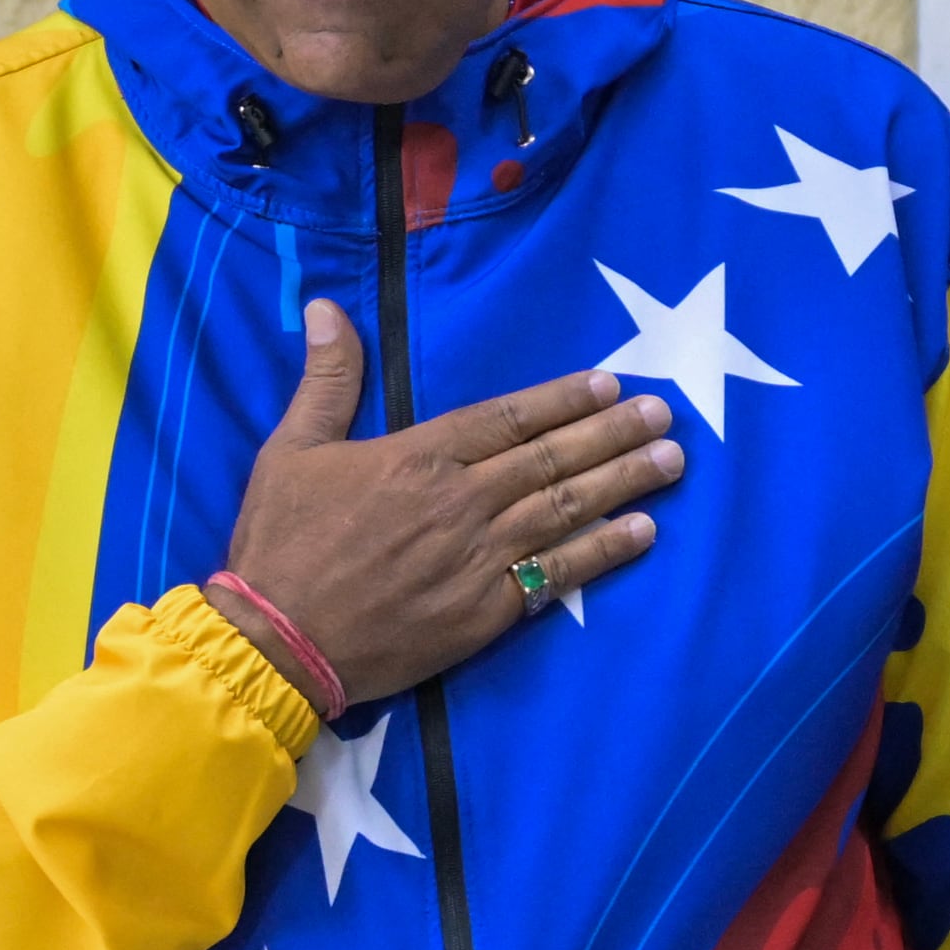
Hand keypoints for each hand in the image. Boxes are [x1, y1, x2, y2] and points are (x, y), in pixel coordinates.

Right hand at [205, 298, 682, 711]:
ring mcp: (478, 558)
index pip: (507, 418)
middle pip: (551, 459)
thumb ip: (327, 379)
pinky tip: (643, 533)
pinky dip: (603, 552)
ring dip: (624, 482)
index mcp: (418, 456)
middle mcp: (461, 501)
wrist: (277, 642)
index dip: (563, 399)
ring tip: (672, 460)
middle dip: (614, 432)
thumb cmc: (281, 542)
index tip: (610, 382)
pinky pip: (556, 575)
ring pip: (564, 510)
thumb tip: (326, 308)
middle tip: (665, 414)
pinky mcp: (484, 613)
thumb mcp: (292, 448)